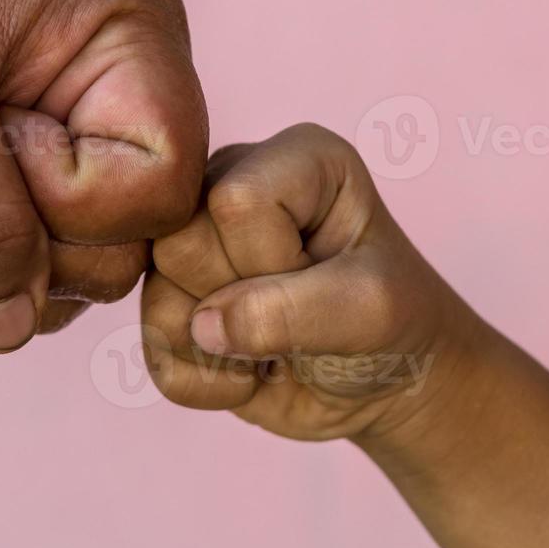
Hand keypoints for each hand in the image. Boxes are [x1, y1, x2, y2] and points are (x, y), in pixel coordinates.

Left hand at [0, 0, 207, 351]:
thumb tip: (12, 330)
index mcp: (130, 35)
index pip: (165, 185)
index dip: (75, 201)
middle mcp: (113, 92)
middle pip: (128, 243)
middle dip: (23, 241)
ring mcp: (62, 140)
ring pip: (72, 273)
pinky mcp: (7, 180)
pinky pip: (18, 278)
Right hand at [141, 124, 475, 441]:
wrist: (389, 387)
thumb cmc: (394, 327)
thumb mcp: (370, 311)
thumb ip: (293, 309)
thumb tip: (203, 326)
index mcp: (295, 160)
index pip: (234, 201)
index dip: (270, 260)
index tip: (324, 278)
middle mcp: (234, 185)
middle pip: (178, 241)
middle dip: (240, 301)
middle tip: (296, 314)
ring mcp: (197, 244)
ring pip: (155, 296)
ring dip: (222, 349)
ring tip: (277, 344)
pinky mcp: (175, 300)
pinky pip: (154, 348)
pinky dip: (206, 381)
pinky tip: (251, 370)